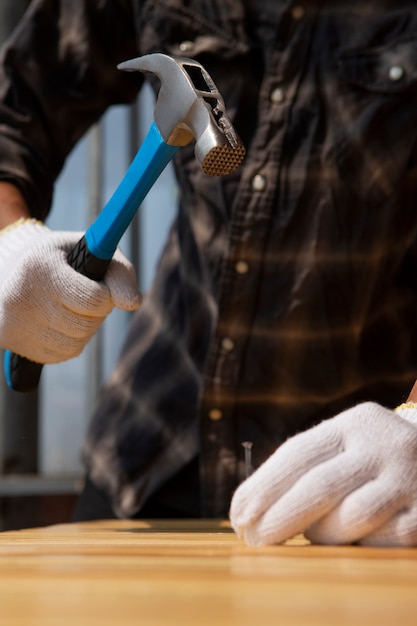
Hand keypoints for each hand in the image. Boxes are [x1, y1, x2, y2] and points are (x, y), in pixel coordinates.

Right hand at [0, 219, 140, 362]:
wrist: (10, 269)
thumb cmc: (64, 259)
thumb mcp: (93, 252)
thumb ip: (120, 273)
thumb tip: (134, 303)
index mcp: (41, 266)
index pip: (94, 300)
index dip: (106, 296)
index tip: (100, 286)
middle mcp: (22, 296)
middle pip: (85, 325)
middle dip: (95, 313)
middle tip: (84, 295)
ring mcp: (14, 323)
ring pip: (74, 344)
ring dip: (83, 330)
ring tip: (70, 307)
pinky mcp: (12, 342)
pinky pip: (61, 354)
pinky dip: (68, 341)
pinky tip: (56, 321)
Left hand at [230, 402, 416, 546]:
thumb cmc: (372, 457)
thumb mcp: (344, 445)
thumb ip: (305, 468)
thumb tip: (249, 511)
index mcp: (355, 423)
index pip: (299, 452)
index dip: (264, 486)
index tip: (238, 514)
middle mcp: (384, 445)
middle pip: (321, 486)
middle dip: (280, 518)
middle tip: (253, 540)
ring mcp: (410, 478)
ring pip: (352, 517)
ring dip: (322, 534)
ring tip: (311, 536)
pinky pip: (386, 540)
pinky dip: (360, 545)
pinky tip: (350, 542)